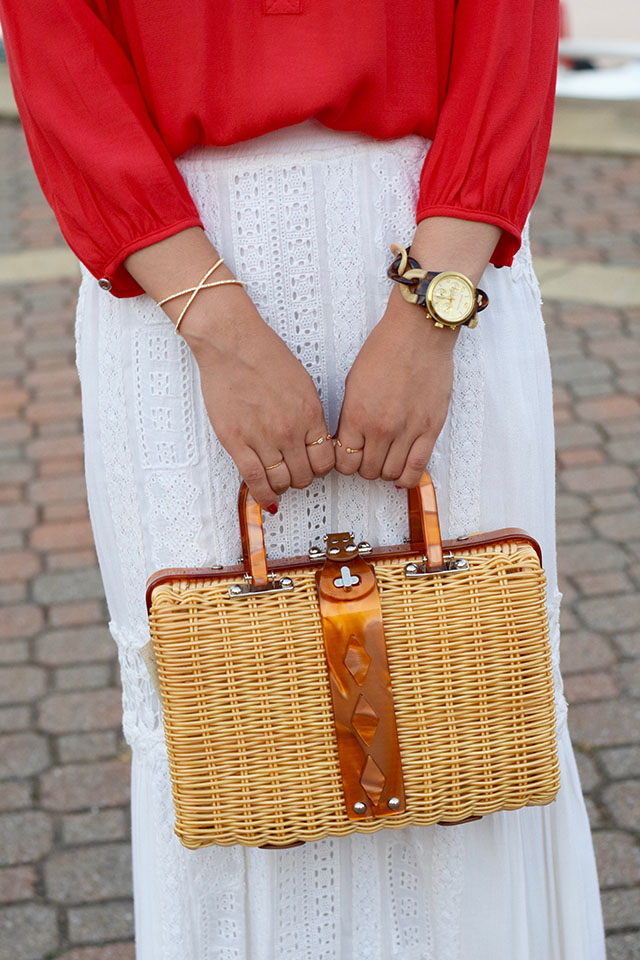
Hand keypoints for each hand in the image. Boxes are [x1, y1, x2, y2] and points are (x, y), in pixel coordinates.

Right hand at [183, 283, 334, 510]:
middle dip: (302, 478)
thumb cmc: (264, 355)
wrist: (232, 343)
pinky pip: (254, 479)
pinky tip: (266, 500)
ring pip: (281, 480)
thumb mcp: (302, 384)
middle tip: (295, 474)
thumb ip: (309, 415)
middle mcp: (289, 430)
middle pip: (306, 475)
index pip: (326, 460)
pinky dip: (262, 494)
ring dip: (282, 486)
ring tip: (279, 483)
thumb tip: (313, 439)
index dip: (321, 468)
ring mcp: (263, 437)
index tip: (314, 466)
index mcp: (310, 414)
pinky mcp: (236, 441)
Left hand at [334, 280, 457, 486]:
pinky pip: (418, 467)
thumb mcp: (353, 383)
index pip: (344, 461)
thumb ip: (350, 416)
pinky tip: (403, 472)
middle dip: (364, 468)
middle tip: (367, 457)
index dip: (344, 463)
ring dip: (386, 472)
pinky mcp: (431, 428)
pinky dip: (408, 476)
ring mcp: (408, 430)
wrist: (418, 333)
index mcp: (357, 415)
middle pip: (367, 471)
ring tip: (386, 460)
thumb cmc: (386, 349)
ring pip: (392, 474)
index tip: (348, 457)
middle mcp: (381, 428)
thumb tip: (348, 440)